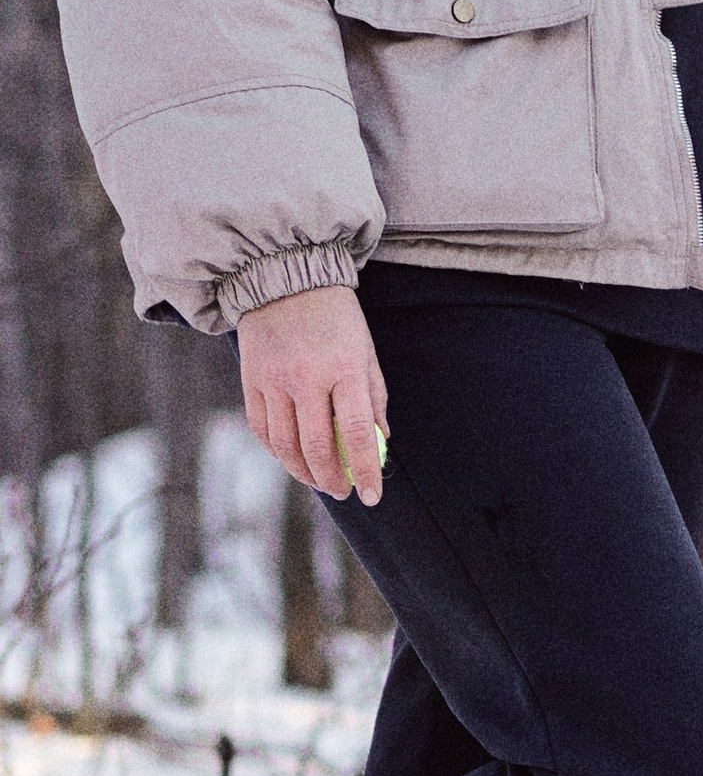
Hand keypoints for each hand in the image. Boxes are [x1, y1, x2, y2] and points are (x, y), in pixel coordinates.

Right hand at [237, 283, 389, 504]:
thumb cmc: (337, 318)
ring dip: (304, 472)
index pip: (356, 433)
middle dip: (332, 479)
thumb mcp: (366, 351)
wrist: (286, 278)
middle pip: (316, 447)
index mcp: (345, 369)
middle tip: (344, 491)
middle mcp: (307, 378)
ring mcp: (274, 380)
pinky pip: (262, 429)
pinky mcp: (251, 380)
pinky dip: (278, 451)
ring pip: (285, 445)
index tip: (372, 496)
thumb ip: (374, 398)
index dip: (365, 470)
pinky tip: (292, 458)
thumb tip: (379, 442)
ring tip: (320, 481)